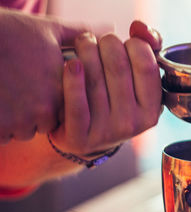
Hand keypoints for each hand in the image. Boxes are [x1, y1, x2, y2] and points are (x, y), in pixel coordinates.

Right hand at [0, 8, 86, 143]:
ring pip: (24, 130)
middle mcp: (46, 109)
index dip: (54, 96)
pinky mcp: (0, 128)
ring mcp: (21, 121)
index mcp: (62, 89)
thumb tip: (110, 28)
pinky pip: (5, 135)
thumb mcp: (48, 29)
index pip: (68, 106)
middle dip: (36, 111)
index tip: (41, 81)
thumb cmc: (9, 33)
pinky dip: (1, 124)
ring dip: (17, 119)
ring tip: (8, 92)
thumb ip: (82, 34)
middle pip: (46, 121)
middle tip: (21, 87)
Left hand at [49, 21, 162, 156]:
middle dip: (106, 43)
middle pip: (118, 67)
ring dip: (85, 51)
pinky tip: (71, 64)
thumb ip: (146, 50)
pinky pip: (76, 104)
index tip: (125, 42)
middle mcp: (133, 123)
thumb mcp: (136, 84)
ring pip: (94, 79)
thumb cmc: (114, 102)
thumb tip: (139, 28)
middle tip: (98, 40)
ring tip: (82, 44)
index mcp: (151, 110)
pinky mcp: (80, 137)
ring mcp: (107, 132)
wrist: (87, 139)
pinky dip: (72, 79)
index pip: (147, 66)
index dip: (135, 44)